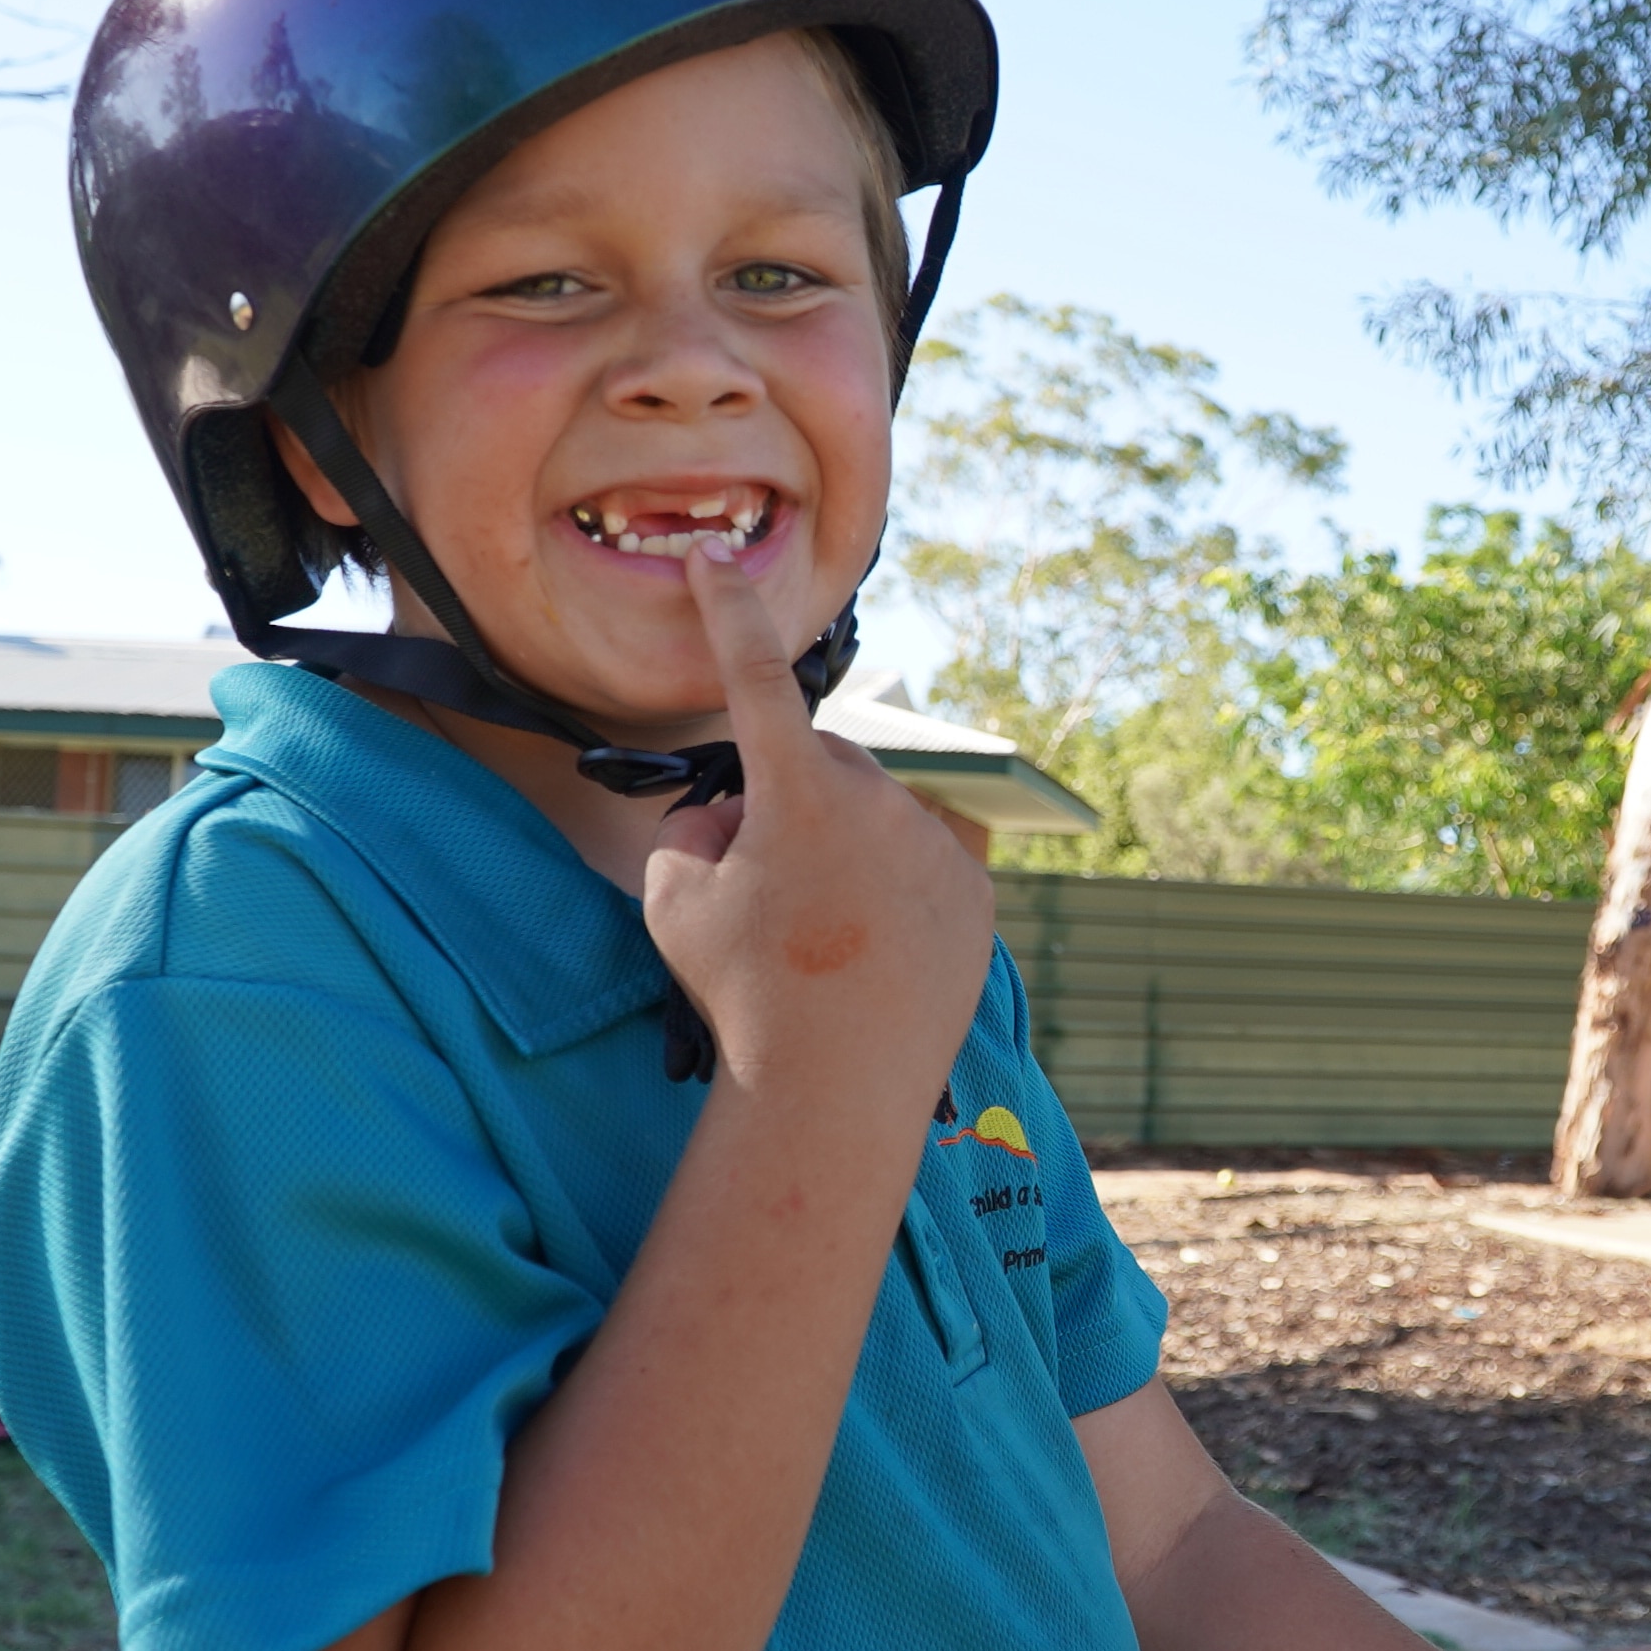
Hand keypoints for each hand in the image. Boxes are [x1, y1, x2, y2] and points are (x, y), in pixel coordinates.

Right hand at [639, 538, 992, 1119]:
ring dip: (844, 850)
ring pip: (874, 817)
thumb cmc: (743, 995)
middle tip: (764, 888)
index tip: (715, 559)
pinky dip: (894, 890)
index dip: (728, 614)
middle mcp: (880, 801)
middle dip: (788, 803)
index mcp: (799, 792)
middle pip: (820, 767)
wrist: (836, 1091)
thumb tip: (735, 810)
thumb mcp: (674, 901)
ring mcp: (937, 845)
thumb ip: (693, 828)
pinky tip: (871, 952)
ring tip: (823, 938)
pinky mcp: (976, 892)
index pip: (754, 677)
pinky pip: (922, 862)